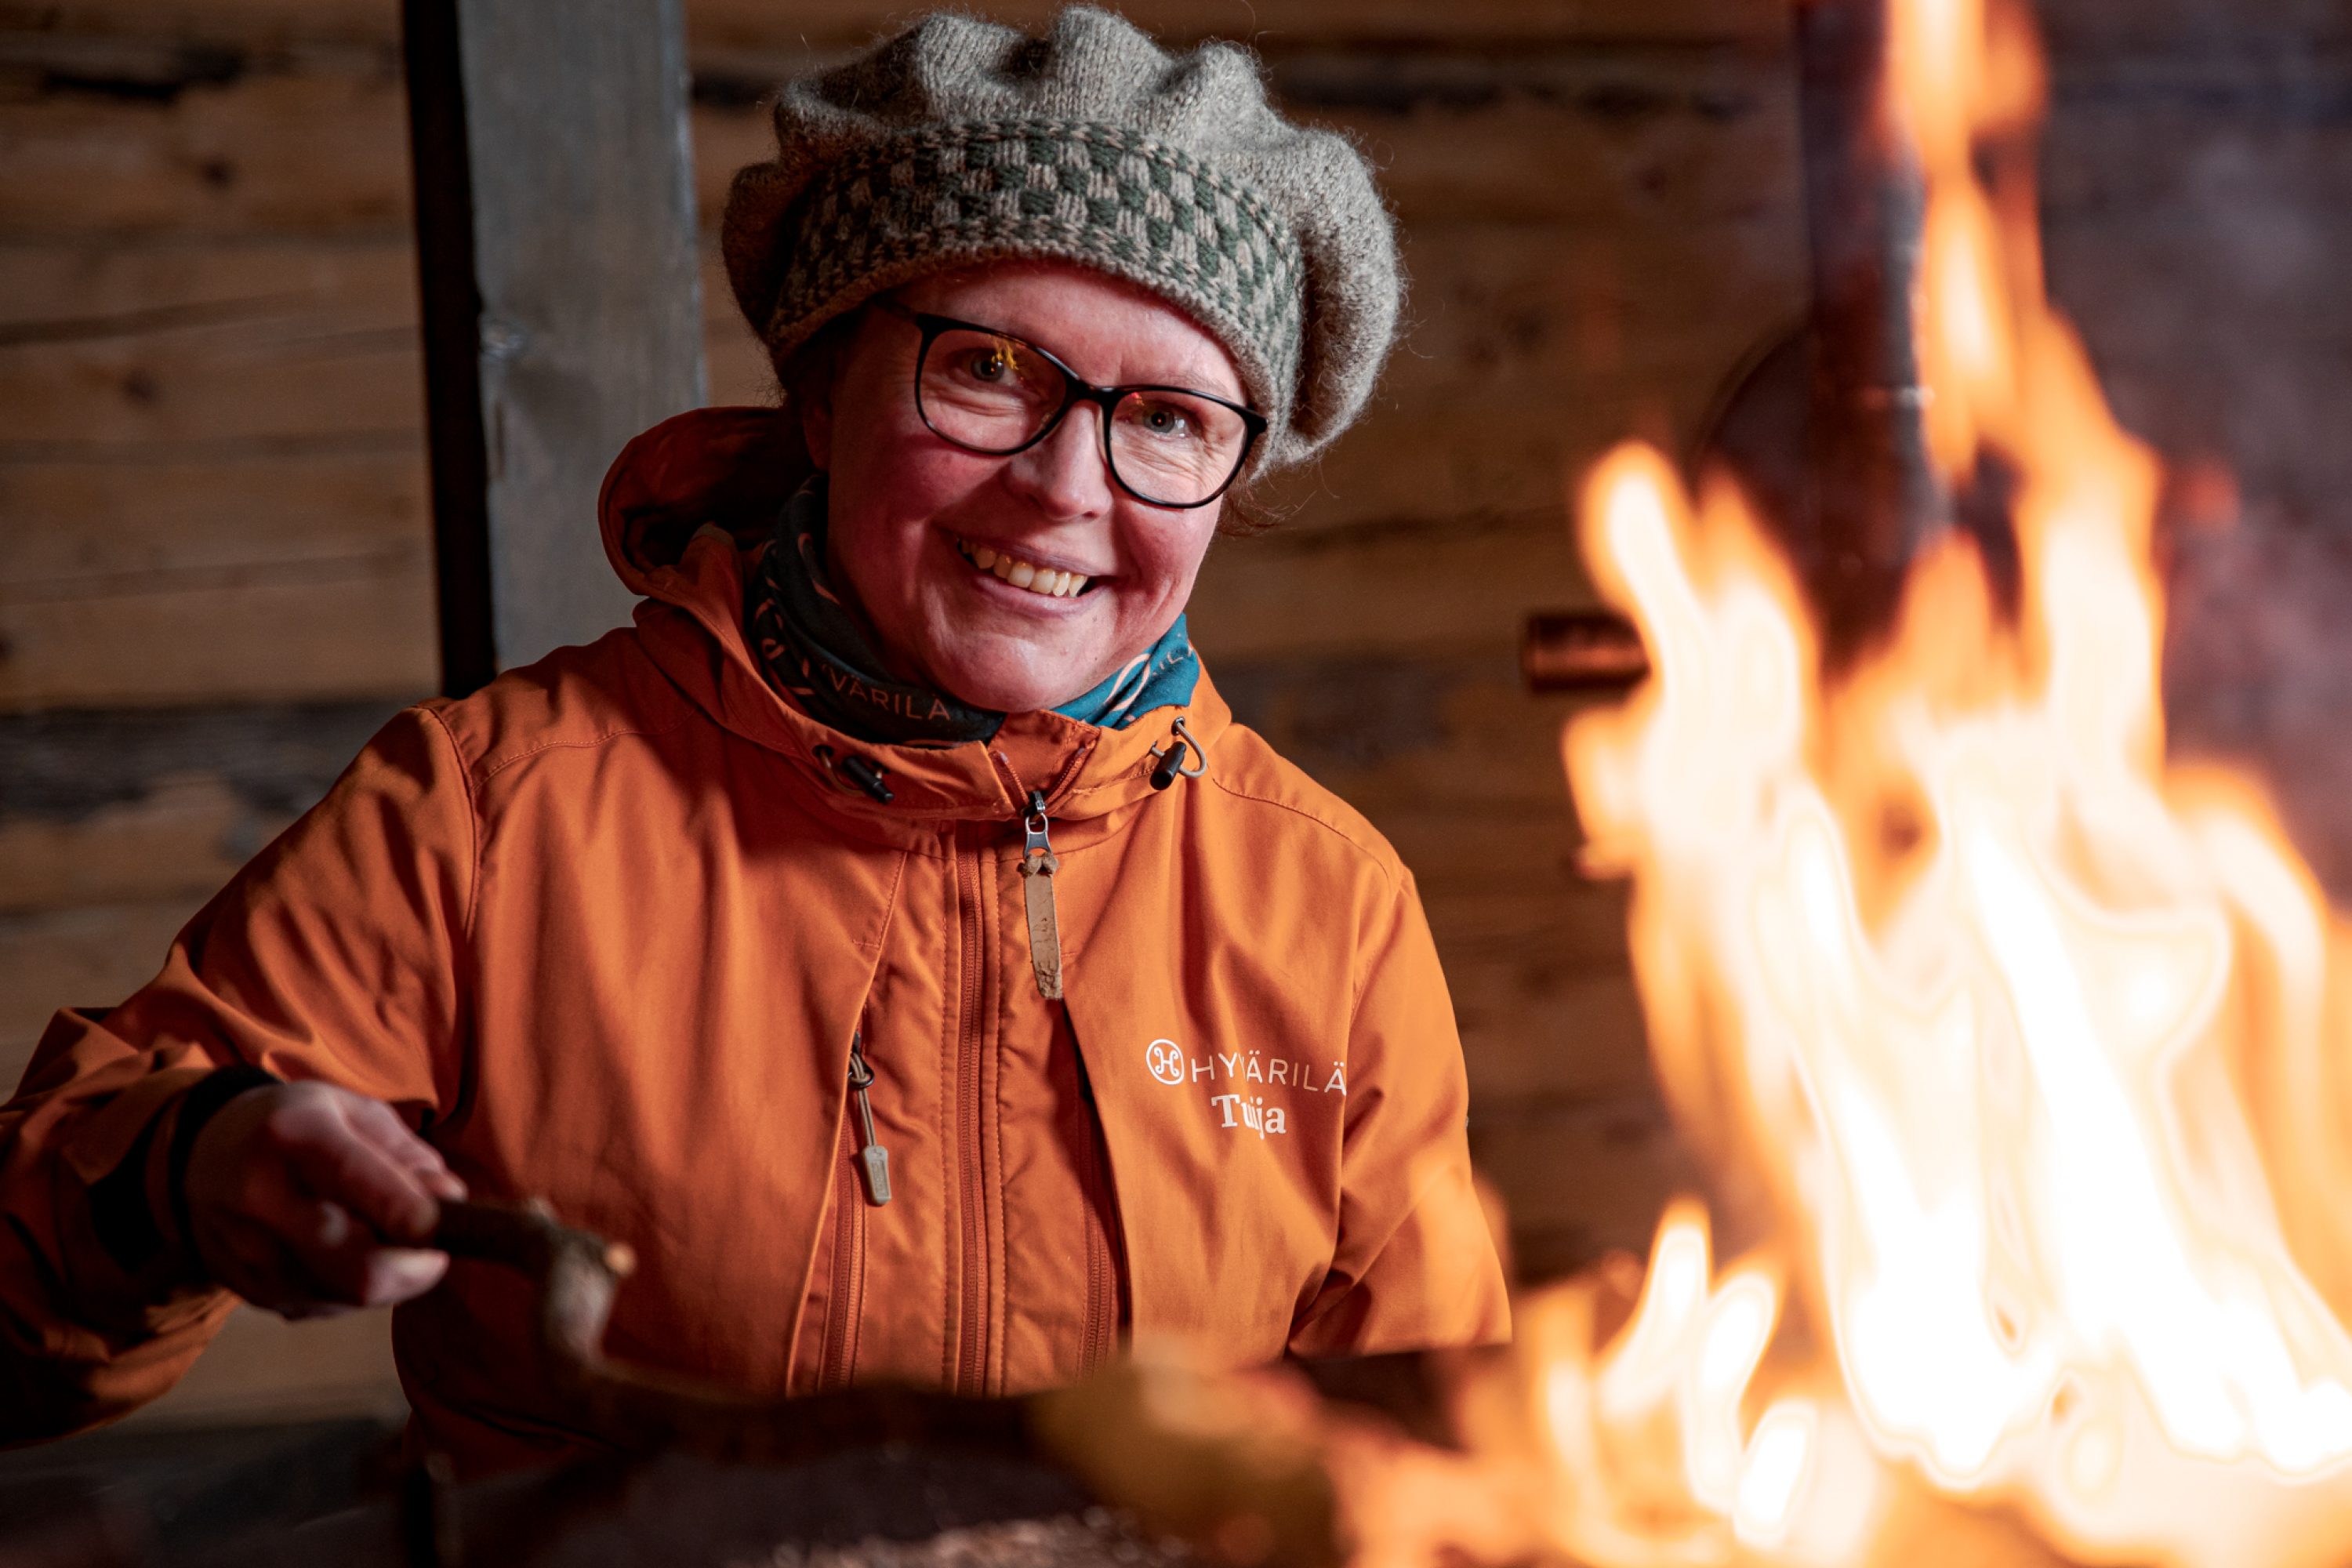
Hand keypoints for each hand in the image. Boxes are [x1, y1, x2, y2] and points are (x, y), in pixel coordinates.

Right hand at [181, 1081, 466, 1317]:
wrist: (202, 1153)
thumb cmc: (302, 1128)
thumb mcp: (356, 1113)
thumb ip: (409, 1157)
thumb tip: (449, 1203)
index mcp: (294, 1134)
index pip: (353, 1180)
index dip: (406, 1213)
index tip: (439, 1227)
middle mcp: (260, 1195)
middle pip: (355, 1267)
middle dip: (413, 1268)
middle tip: (434, 1248)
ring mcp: (247, 1250)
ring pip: (345, 1296)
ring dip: (386, 1281)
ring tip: (385, 1242)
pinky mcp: (246, 1288)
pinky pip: (323, 1307)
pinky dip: (353, 1291)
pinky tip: (346, 1255)